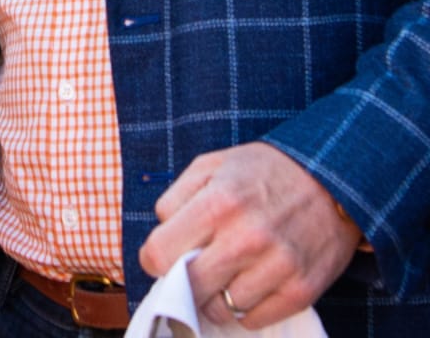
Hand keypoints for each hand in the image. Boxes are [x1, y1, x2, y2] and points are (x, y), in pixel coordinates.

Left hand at [139, 142, 360, 328]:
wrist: (332, 179)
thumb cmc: (262, 171)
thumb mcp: (211, 165)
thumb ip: (176, 197)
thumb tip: (161, 233)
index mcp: (218, 203)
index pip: (160, 254)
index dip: (153, 258)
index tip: (161, 256)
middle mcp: (246, 238)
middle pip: (189, 288)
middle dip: (182, 282)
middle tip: (191, 270)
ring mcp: (276, 268)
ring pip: (221, 309)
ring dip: (215, 296)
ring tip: (224, 273)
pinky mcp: (302, 291)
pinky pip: (254, 320)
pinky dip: (245, 308)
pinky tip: (248, 283)